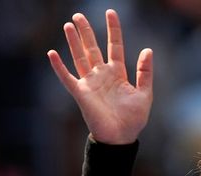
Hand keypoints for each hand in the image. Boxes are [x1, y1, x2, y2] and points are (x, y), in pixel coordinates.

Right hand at [47, 10, 152, 143]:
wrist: (120, 138)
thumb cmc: (133, 120)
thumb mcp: (145, 94)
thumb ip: (145, 72)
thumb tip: (148, 50)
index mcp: (117, 74)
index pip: (114, 46)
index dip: (113, 29)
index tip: (111, 12)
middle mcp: (102, 76)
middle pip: (92, 48)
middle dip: (86, 31)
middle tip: (79, 15)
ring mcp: (90, 84)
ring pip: (80, 58)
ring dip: (74, 42)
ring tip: (68, 25)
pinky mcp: (81, 94)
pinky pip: (67, 78)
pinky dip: (59, 67)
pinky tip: (52, 53)